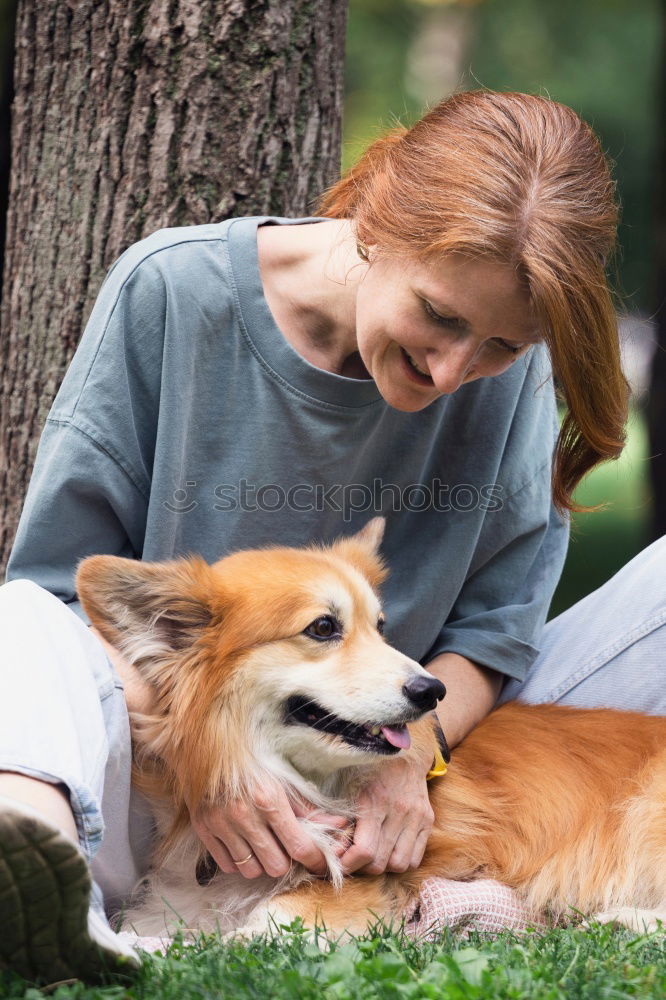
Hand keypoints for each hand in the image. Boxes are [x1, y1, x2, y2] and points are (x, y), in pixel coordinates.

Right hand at [187, 777, 348, 880]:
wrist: (209, 749)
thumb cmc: (252, 764)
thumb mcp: (282, 779)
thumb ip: (309, 808)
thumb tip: (340, 825)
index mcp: (269, 800)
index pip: (299, 846)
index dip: (315, 859)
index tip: (320, 861)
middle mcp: (245, 816)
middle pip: (276, 866)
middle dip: (285, 861)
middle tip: (285, 848)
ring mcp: (222, 825)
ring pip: (252, 871)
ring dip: (261, 863)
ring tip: (262, 846)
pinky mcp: (204, 831)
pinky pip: (228, 866)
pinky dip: (238, 861)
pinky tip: (243, 844)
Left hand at [339, 749, 433, 875]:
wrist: (405, 752)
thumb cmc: (369, 768)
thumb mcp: (348, 785)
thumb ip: (340, 817)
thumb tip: (332, 850)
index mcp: (375, 801)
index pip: (365, 850)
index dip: (349, 864)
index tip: (338, 863)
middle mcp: (399, 811)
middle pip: (381, 862)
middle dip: (363, 867)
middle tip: (353, 860)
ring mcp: (416, 817)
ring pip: (400, 865)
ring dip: (384, 867)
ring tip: (373, 856)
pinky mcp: (428, 821)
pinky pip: (416, 858)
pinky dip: (401, 861)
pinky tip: (389, 850)